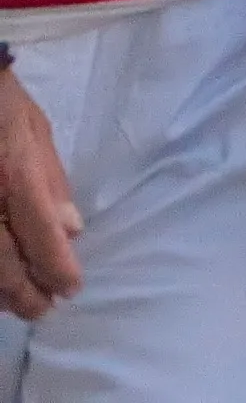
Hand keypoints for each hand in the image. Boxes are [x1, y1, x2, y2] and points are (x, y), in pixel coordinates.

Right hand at [0, 70, 82, 319]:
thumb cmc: (2, 104)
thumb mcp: (37, 132)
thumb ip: (52, 183)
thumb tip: (71, 230)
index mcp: (14, 173)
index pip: (40, 234)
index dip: (56, 267)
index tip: (71, 287)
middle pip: (4, 262)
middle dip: (25, 292)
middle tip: (45, 308)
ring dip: (0, 291)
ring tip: (20, 302)